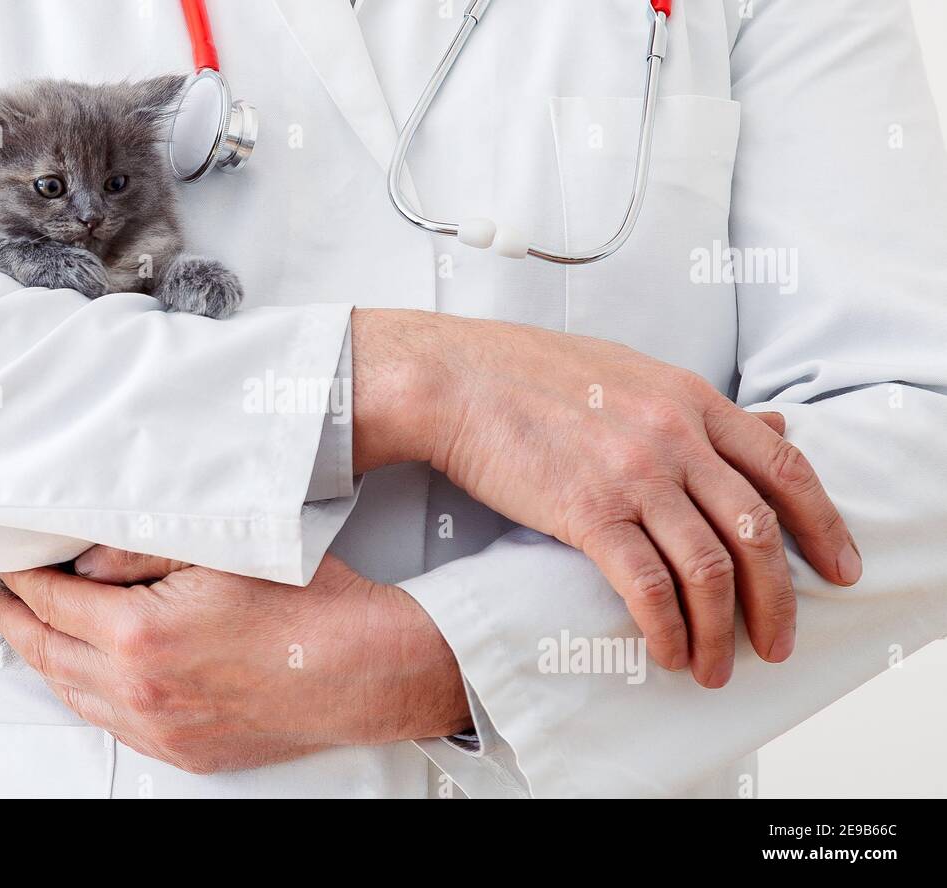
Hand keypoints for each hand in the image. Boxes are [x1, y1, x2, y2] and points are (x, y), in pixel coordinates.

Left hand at [0, 550, 468, 774]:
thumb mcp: (219, 549)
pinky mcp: (185, 749)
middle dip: (12, 623)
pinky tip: (82, 677)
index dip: (21, 580)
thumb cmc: (308, 606)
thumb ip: (140, 548)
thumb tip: (86, 556)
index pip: (53, 603)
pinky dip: (83, 695)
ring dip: (42, 661)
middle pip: (49, 654)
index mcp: (141, 636)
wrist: (364, 667)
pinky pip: (111, 723)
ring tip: (24, 636)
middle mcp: (141, 691)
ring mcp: (162, 727)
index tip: (4, 563)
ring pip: (74, 696)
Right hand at [352, 309, 861, 687]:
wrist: (457, 379)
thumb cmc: (531, 375)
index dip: (822, 525)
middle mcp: (674, 435)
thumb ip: (699, 408)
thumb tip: (769, 428)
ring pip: (711, 567)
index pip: (784, 467)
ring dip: (722, 630)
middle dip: (779, 600)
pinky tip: (667, 651)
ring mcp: (634, 474)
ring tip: (715, 666)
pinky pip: (648, 585)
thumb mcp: (633, 373)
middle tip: (777, 643)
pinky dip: (667, 628)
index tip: (838, 568)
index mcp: (691, 399)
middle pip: (757, 530)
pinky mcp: (587, 511)